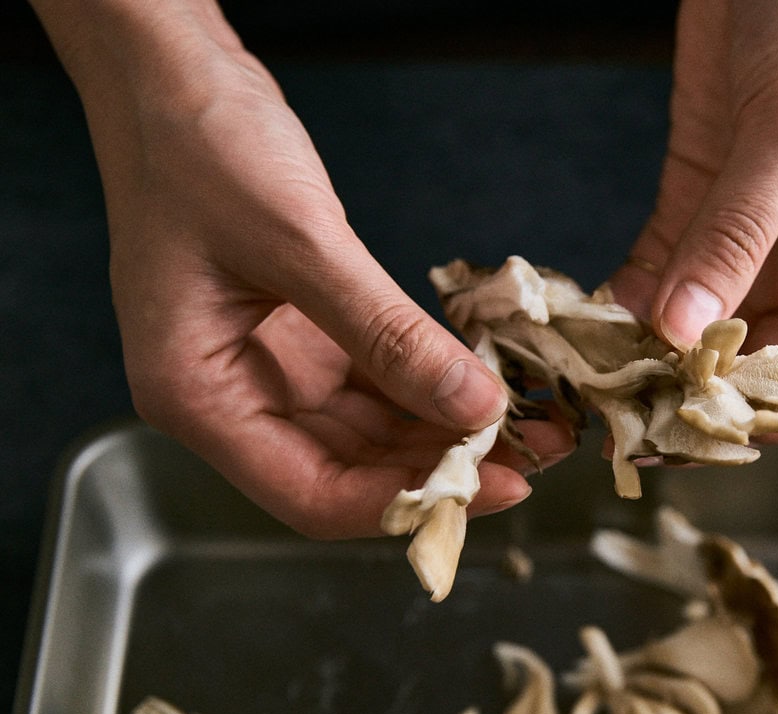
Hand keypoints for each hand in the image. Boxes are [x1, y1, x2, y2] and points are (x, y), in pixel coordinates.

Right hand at [35, 0, 573, 537]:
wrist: (173, 75)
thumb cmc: (199, 147)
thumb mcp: (300, 243)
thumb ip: (388, 334)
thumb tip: (474, 407)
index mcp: (198, 398)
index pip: (313, 496)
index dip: (409, 503)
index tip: (496, 487)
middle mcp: (232, 398)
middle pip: (350, 471)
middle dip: (443, 467)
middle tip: (534, 452)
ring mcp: (269, 367)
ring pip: (372, 430)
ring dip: (447, 428)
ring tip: (531, 421)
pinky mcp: (304, 335)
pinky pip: (378, 380)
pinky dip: (430, 382)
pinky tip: (487, 379)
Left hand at [608, 0, 777, 434]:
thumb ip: (741, 228)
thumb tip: (687, 329)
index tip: (715, 416)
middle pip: (764, 371)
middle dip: (706, 397)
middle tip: (637, 415)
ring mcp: (753, 239)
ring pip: (704, 332)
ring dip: (655, 360)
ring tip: (602, 380)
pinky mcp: (697, 203)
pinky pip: (662, 276)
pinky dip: (628, 305)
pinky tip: (592, 323)